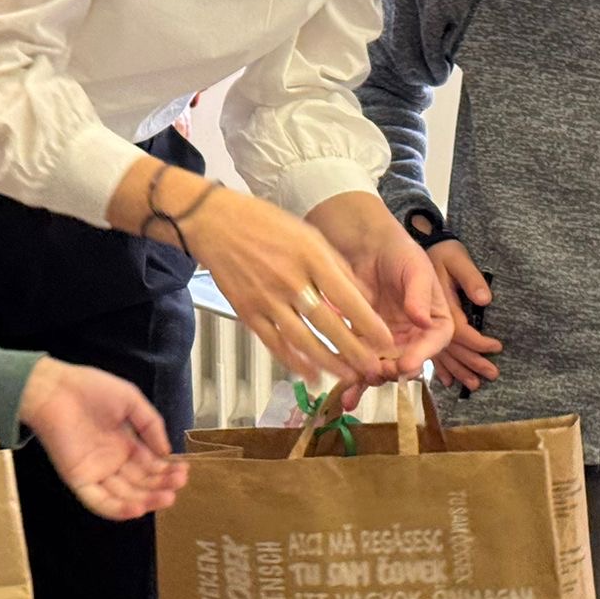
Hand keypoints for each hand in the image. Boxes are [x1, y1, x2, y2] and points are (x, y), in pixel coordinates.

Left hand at [18, 358, 188, 521]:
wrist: (56, 389)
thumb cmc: (91, 389)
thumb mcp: (131, 401)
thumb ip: (151, 425)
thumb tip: (167, 452)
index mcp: (125, 444)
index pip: (151, 466)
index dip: (167, 470)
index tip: (184, 470)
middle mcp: (113, 462)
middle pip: (141, 483)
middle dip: (162, 484)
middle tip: (180, 483)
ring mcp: (97, 472)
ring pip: (125, 496)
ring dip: (147, 500)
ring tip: (167, 497)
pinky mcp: (79, 480)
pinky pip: (100, 501)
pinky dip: (118, 509)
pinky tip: (138, 508)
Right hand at [184, 184, 397, 385]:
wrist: (214, 223)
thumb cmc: (263, 223)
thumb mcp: (308, 234)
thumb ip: (336, 265)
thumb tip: (362, 295)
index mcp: (310, 257)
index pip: (347, 297)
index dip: (368, 323)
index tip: (385, 339)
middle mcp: (289, 280)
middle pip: (327, 323)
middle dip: (353, 350)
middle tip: (372, 366)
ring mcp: (266, 299)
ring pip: (302, 339)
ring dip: (328, 361)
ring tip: (348, 376)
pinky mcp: (248, 312)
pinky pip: (274, 342)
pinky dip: (293, 361)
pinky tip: (310, 373)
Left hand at [308, 193, 454, 381]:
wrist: (365, 246)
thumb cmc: (398, 252)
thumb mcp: (415, 268)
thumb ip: (420, 294)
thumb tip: (423, 320)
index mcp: (434, 319)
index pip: (435, 342)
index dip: (423, 355)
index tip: (408, 363)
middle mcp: (414, 335)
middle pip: (408, 361)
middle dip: (395, 371)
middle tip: (380, 371)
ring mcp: (388, 341)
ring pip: (384, 368)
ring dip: (374, 378)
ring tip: (361, 380)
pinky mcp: (363, 342)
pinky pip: (360, 364)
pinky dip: (354, 380)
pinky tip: (346, 393)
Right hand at [425, 240, 502, 392]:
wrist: (401, 249)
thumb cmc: (437, 252)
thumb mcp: (456, 257)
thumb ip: (470, 278)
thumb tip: (484, 300)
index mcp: (438, 306)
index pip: (460, 332)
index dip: (479, 343)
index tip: (496, 347)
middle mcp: (427, 321)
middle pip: (451, 349)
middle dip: (471, 363)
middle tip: (491, 376)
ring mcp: (420, 327)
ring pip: (441, 355)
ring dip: (458, 370)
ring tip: (474, 385)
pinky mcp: (416, 328)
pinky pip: (430, 352)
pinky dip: (441, 367)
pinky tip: (447, 380)